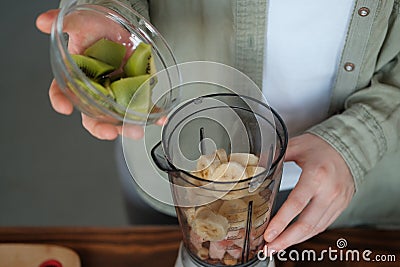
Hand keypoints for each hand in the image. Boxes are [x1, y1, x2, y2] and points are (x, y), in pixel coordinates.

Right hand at [36, 9, 152, 139]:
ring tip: (135, 130)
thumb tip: (43, 22)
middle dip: (100, 127)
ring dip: (127, 125)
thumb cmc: (98, 25)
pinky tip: (158, 117)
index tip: (64, 108)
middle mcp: (96, 88)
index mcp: (77, 76)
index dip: (60, 100)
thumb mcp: (80, 22)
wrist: (122, 24)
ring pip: (118, 115)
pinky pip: (142, 104)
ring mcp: (116, 91)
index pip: (62, 91)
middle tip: (109, 132)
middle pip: (93, 114)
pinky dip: (151, 112)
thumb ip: (64, 23)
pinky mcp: (135, 89)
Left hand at [264, 133, 354, 252]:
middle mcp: (329, 191)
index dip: (282, 221)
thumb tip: (255, 164)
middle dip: (286, 239)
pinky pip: (323, 225)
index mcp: (316, 175)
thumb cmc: (320, 147)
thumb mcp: (296, 146)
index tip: (268, 234)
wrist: (349, 148)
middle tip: (269, 248)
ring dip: (295, 240)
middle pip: (307, 223)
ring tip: (277, 247)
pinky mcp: (341, 207)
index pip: (297, 203)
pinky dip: (307, 234)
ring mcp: (337, 201)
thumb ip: (275, 156)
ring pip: (316, 228)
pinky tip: (294, 238)